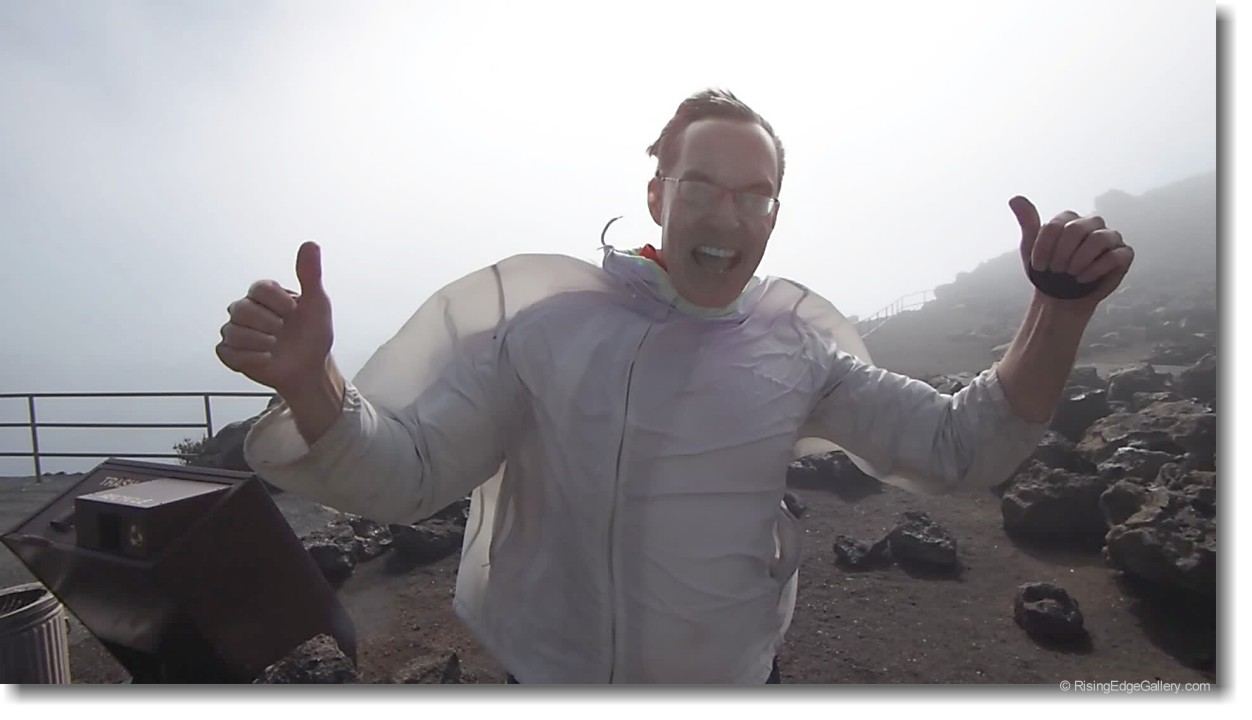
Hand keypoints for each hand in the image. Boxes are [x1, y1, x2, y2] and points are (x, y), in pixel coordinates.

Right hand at [216, 241, 334, 395]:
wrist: (311, 367)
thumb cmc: (313, 334)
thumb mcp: (317, 303)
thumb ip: (311, 274)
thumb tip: (310, 245)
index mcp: (265, 295)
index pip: (259, 287)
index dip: (278, 302)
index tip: (294, 312)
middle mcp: (248, 310)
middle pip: (240, 309)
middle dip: (267, 324)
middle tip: (282, 330)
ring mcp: (238, 331)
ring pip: (232, 331)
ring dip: (259, 342)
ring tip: (274, 345)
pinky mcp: (232, 353)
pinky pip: (226, 352)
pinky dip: (249, 358)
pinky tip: (265, 358)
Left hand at [1009, 196, 1133, 309]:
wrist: (1060, 297)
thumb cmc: (1046, 270)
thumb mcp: (1031, 248)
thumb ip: (1027, 222)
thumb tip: (1015, 198)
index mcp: (1069, 220)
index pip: (1055, 225)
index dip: (1044, 248)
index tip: (1039, 266)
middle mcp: (1091, 224)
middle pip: (1076, 229)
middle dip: (1062, 254)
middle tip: (1056, 271)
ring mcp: (1110, 237)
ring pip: (1098, 238)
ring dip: (1079, 260)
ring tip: (1070, 274)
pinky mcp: (1123, 254)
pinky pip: (1115, 255)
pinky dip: (1096, 269)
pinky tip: (1083, 279)